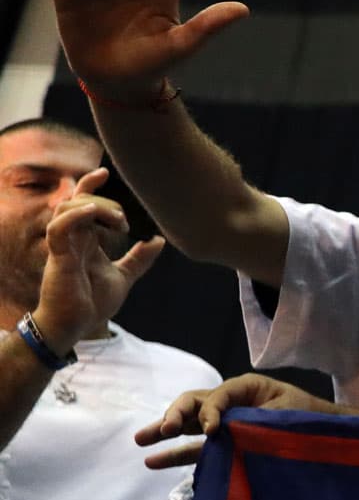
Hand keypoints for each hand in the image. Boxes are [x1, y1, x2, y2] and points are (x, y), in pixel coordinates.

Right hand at [33, 169, 163, 346]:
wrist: (76, 326)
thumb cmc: (92, 302)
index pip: (82, 202)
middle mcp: (73, 238)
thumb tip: (159, 241)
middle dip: (102, 199)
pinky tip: (92, 212)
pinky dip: (74, 216)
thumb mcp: (123, 277)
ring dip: (94, 206)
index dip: (91, 185)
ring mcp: (64, 246)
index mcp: (86, 239)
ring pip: (67, 208)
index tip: (107, 173)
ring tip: (118, 221)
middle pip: (76, 200)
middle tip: (125, 220)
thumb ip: (139, 259)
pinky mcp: (59, 258)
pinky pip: (58, 229)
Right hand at [136, 373, 339, 469]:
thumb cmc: (310, 419)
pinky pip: (198, 446)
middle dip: (175, 415)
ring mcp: (225, 423)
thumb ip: (254, 421)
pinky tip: (156, 461)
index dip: (210, 412)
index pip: (217, 396)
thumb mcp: (285, 415)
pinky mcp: (226, 443)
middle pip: (193, 403)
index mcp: (246, 388)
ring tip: (140, 443)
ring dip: (165, 432)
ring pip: (188, 424)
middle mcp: (231, 402)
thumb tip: (223, 431)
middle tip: (164, 430)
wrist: (328, 435)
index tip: (212, 432)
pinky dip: (178, 453)